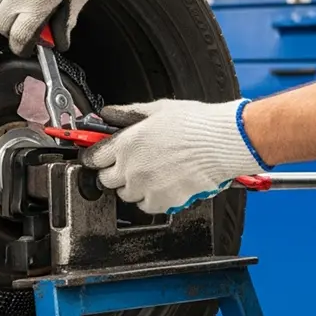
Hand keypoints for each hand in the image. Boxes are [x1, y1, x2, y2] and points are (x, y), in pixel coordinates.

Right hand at [0, 0, 106, 54]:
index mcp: (38, 2)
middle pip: (1, 25)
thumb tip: (57, 40)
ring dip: (4, 10)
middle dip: (12, 29)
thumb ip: (65, 21)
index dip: (21, 47)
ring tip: (19, 1)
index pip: (18, 37)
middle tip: (23, 23)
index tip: (24, 47)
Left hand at [81, 98, 271, 214]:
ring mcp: (145, 187)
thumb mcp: (156, 109)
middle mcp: (131, 168)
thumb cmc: (195, 124)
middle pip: (105, 180)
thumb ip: (127, 114)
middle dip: (113, 172)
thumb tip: (108, 114)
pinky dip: (150, 198)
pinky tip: (162, 184)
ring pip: (125, 195)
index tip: (98, 158)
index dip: (95, 157)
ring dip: (132, 186)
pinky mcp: (162, 201)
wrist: (222, 143)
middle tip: (128, 164)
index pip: (93, 158)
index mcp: (125, 143)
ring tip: (151, 173)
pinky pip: (145, 206)